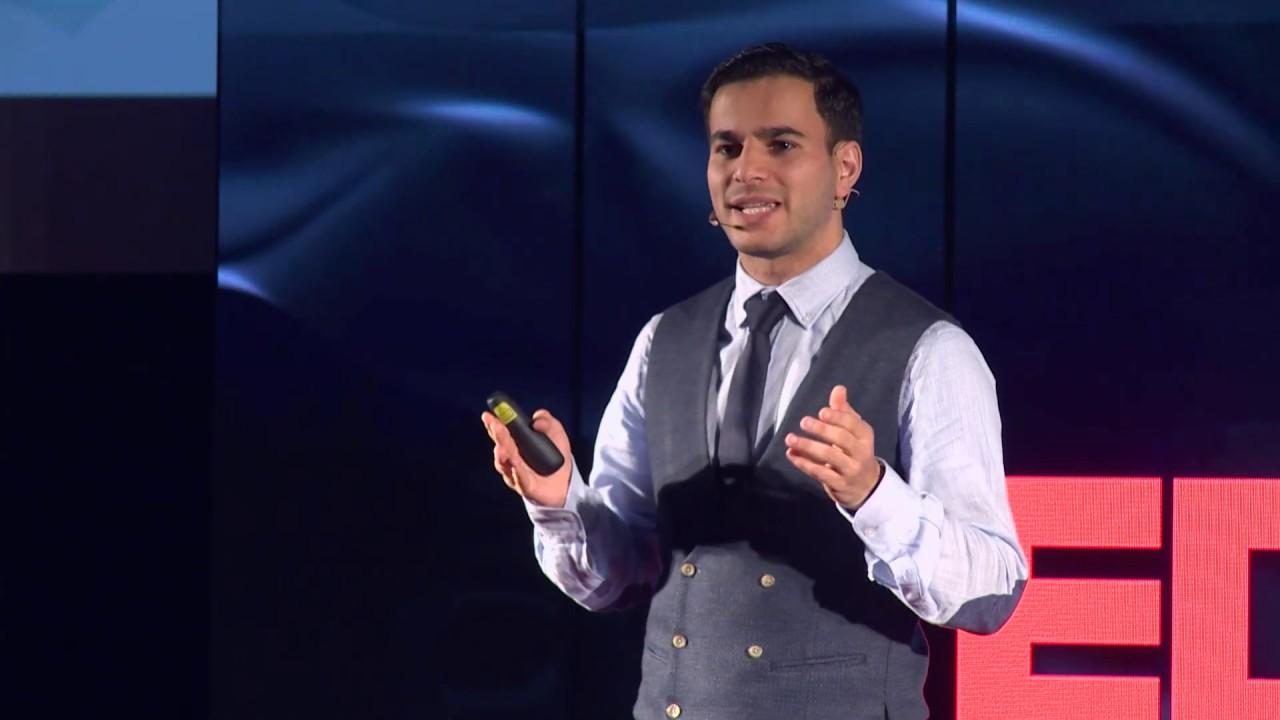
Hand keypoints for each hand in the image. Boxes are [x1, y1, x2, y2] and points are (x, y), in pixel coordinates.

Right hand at [481, 409, 572, 507]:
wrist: (566, 483)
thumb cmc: (556, 456)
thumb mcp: (555, 432)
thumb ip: (546, 421)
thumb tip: (536, 421)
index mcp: (515, 444)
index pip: (500, 433)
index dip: (492, 424)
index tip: (487, 415)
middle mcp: (511, 459)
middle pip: (501, 447)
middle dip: (497, 436)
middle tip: (495, 425)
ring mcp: (516, 474)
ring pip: (505, 464)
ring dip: (503, 454)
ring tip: (503, 446)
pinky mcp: (526, 487)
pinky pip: (520, 480)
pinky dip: (517, 472)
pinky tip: (515, 466)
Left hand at [784, 384, 881, 508]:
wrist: (865, 485)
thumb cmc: (854, 451)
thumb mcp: (852, 431)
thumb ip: (843, 411)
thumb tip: (839, 388)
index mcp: (864, 435)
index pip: (853, 424)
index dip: (837, 417)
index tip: (821, 412)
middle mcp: (861, 452)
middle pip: (842, 439)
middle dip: (822, 430)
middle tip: (804, 421)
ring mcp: (850, 470)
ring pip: (829, 457)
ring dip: (808, 447)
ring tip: (790, 438)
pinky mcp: (839, 484)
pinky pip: (820, 473)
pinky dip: (804, 463)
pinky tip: (791, 454)